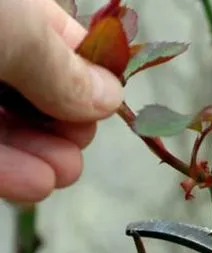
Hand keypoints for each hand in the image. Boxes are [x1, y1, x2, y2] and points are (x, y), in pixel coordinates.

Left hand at [0, 0, 122, 202]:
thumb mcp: (17, 29)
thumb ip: (66, 68)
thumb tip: (111, 97)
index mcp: (15, 13)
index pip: (68, 48)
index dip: (92, 79)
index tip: (106, 107)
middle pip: (41, 94)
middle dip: (65, 126)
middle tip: (78, 146)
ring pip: (12, 129)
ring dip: (44, 156)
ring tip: (63, 174)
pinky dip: (9, 174)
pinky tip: (35, 185)